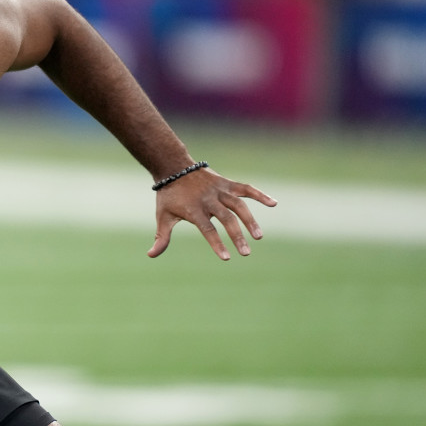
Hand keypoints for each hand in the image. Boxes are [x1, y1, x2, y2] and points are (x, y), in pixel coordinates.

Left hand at [147, 168, 276, 260]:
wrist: (173, 167)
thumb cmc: (169, 196)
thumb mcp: (163, 216)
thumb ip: (162, 237)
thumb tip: (151, 255)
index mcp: (194, 209)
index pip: (208, 230)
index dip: (217, 244)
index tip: (227, 258)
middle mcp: (209, 200)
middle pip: (227, 219)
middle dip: (237, 237)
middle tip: (246, 253)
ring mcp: (219, 190)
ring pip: (239, 206)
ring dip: (250, 221)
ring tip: (258, 236)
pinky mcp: (227, 183)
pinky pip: (246, 189)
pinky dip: (259, 195)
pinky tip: (274, 203)